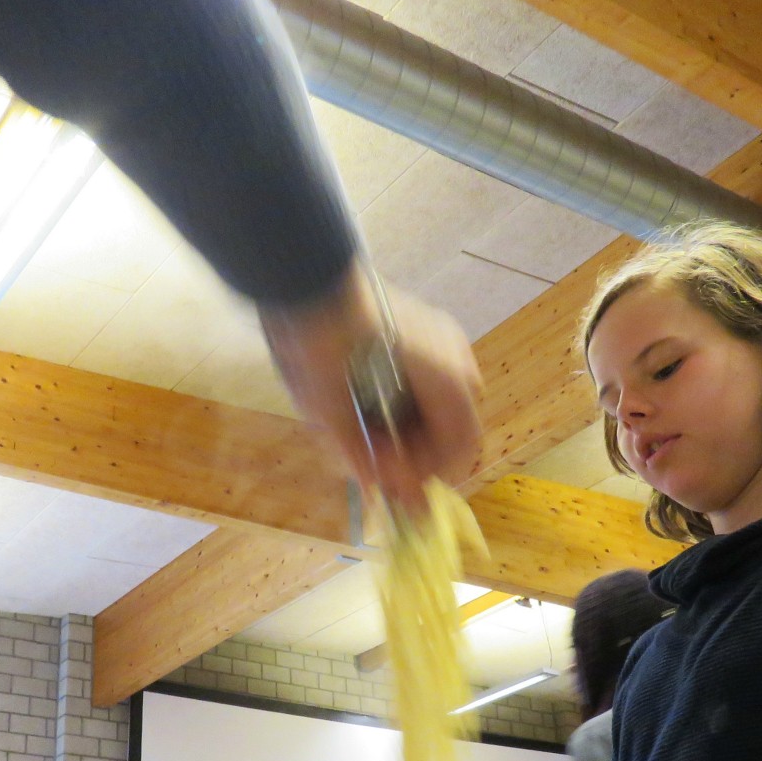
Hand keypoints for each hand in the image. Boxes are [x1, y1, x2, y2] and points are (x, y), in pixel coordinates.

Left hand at [262, 263, 481, 514]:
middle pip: (450, 423)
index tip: (393, 488)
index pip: (460, 443)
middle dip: (414, 451)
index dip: (428, 473)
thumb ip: (359, 452)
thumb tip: (376, 488)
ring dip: (406, 428)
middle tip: (373, 464)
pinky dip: (401, 402)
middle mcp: (453, 356)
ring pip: (436, 402)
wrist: (301, 272)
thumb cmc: (317, 340)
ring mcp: (438, 337)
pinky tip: (366, 409)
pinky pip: (423, 378)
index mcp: (445, 377)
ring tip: (362, 436)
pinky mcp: (418, 326)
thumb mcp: (329, 408)